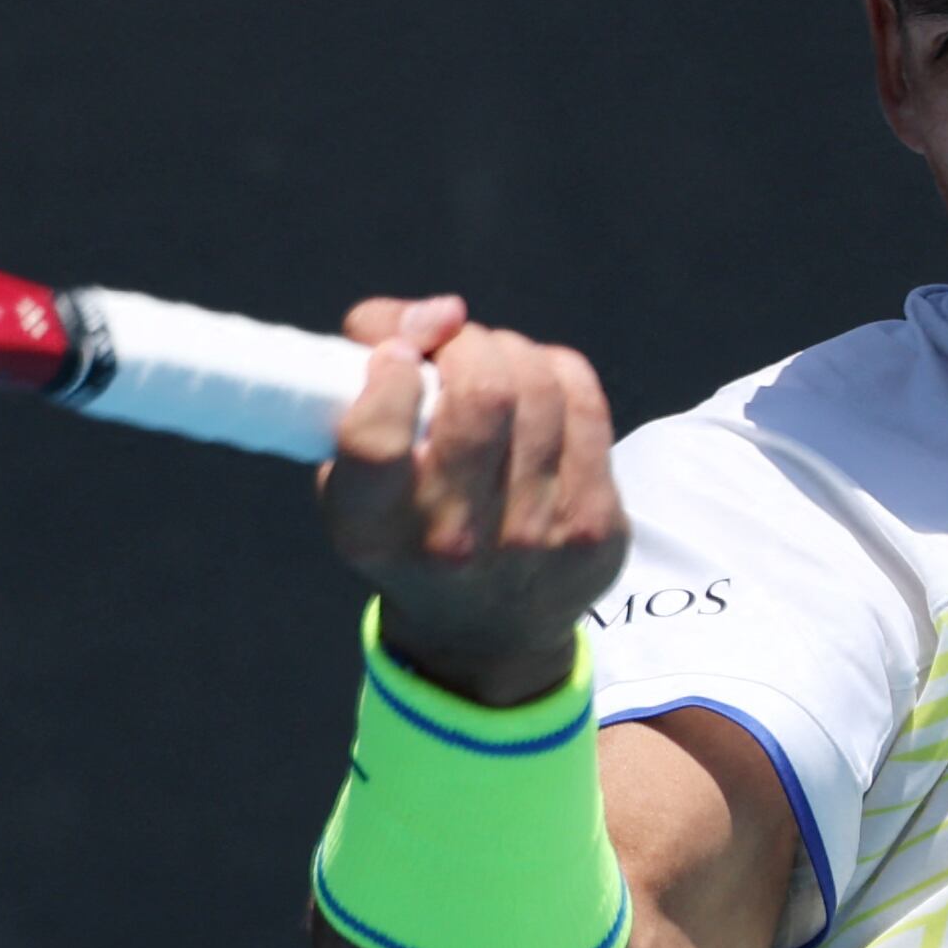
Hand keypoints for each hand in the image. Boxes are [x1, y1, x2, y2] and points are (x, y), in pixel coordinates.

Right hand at [318, 294, 629, 706]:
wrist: (484, 632)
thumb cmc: (406, 529)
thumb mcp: (352, 482)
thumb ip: (363, 394)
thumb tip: (433, 315)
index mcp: (374, 531)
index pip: (378, 435)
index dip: (390, 368)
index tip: (396, 354)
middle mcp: (455, 542)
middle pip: (480, 394)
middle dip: (462, 341)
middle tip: (449, 341)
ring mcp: (535, 538)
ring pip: (537, 384)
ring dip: (506, 350)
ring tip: (488, 364)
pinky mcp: (595, 526)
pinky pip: (582, 399)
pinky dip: (554, 370)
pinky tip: (534, 386)